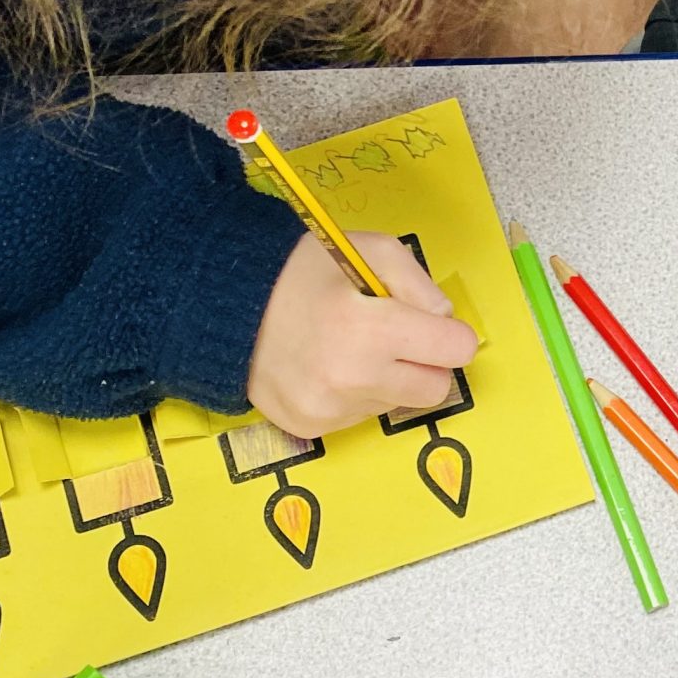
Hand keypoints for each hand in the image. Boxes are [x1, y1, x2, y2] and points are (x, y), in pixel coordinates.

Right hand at [245, 232, 479, 437]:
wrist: (222, 304)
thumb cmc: (299, 270)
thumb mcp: (368, 250)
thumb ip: (419, 283)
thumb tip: (445, 321)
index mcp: (367, 328)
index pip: (454, 350)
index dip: (451, 334)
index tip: (433, 325)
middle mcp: (351, 378)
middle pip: (435, 388)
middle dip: (426, 362)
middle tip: (395, 336)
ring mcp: (328, 409)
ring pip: (396, 402)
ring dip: (387, 378)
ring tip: (348, 346)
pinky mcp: (310, 427)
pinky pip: (361, 416)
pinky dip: (355, 394)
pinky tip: (327, 366)